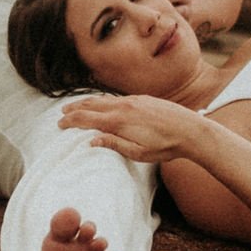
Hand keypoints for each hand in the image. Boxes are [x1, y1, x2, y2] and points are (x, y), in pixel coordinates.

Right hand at [63, 92, 200, 164]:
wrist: (191, 130)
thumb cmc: (166, 146)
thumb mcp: (138, 153)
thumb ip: (114, 144)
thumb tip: (92, 141)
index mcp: (119, 121)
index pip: (87, 118)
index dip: (71, 121)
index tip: (59, 124)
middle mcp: (124, 106)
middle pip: (92, 105)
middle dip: (75, 108)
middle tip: (62, 113)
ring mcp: (134, 100)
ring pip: (104, 99)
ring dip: (88, 102)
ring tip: (77, 106)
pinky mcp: (143, 99)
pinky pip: (116, 98)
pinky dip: (103, 100)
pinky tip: (103, 104)